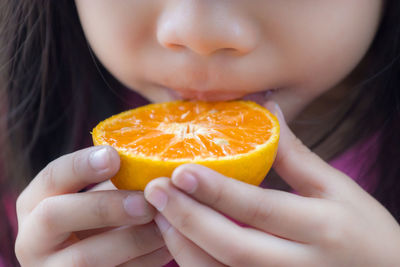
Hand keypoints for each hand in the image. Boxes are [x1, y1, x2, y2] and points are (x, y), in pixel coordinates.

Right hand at [15, 146, 171, 266]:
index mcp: (36, 203)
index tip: (115, 156)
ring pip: (84, 256)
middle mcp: (32, 238)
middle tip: (145, 203)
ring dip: (133, 239)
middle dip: (104, 207)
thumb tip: (153, 161)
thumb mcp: (99, 197)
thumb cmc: (100, 221)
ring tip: (165, 224)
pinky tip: (168, 245)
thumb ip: (116, 180)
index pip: (51, 177)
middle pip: (55, 216)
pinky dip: (144, 260)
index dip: (81, 165)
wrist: (95, 262)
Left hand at [144, 102, 399, 266]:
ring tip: (159, 214)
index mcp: (321, 227)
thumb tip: (267, 108)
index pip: (259, 207)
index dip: (216, 190)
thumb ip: (295, 154)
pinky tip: (179, 242)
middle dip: (188, 218)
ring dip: (183, 246)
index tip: (179, 170)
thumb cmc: (364, 231)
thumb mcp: (337, 189)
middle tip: (154, 190)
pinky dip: (195, 266)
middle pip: (232, 246)